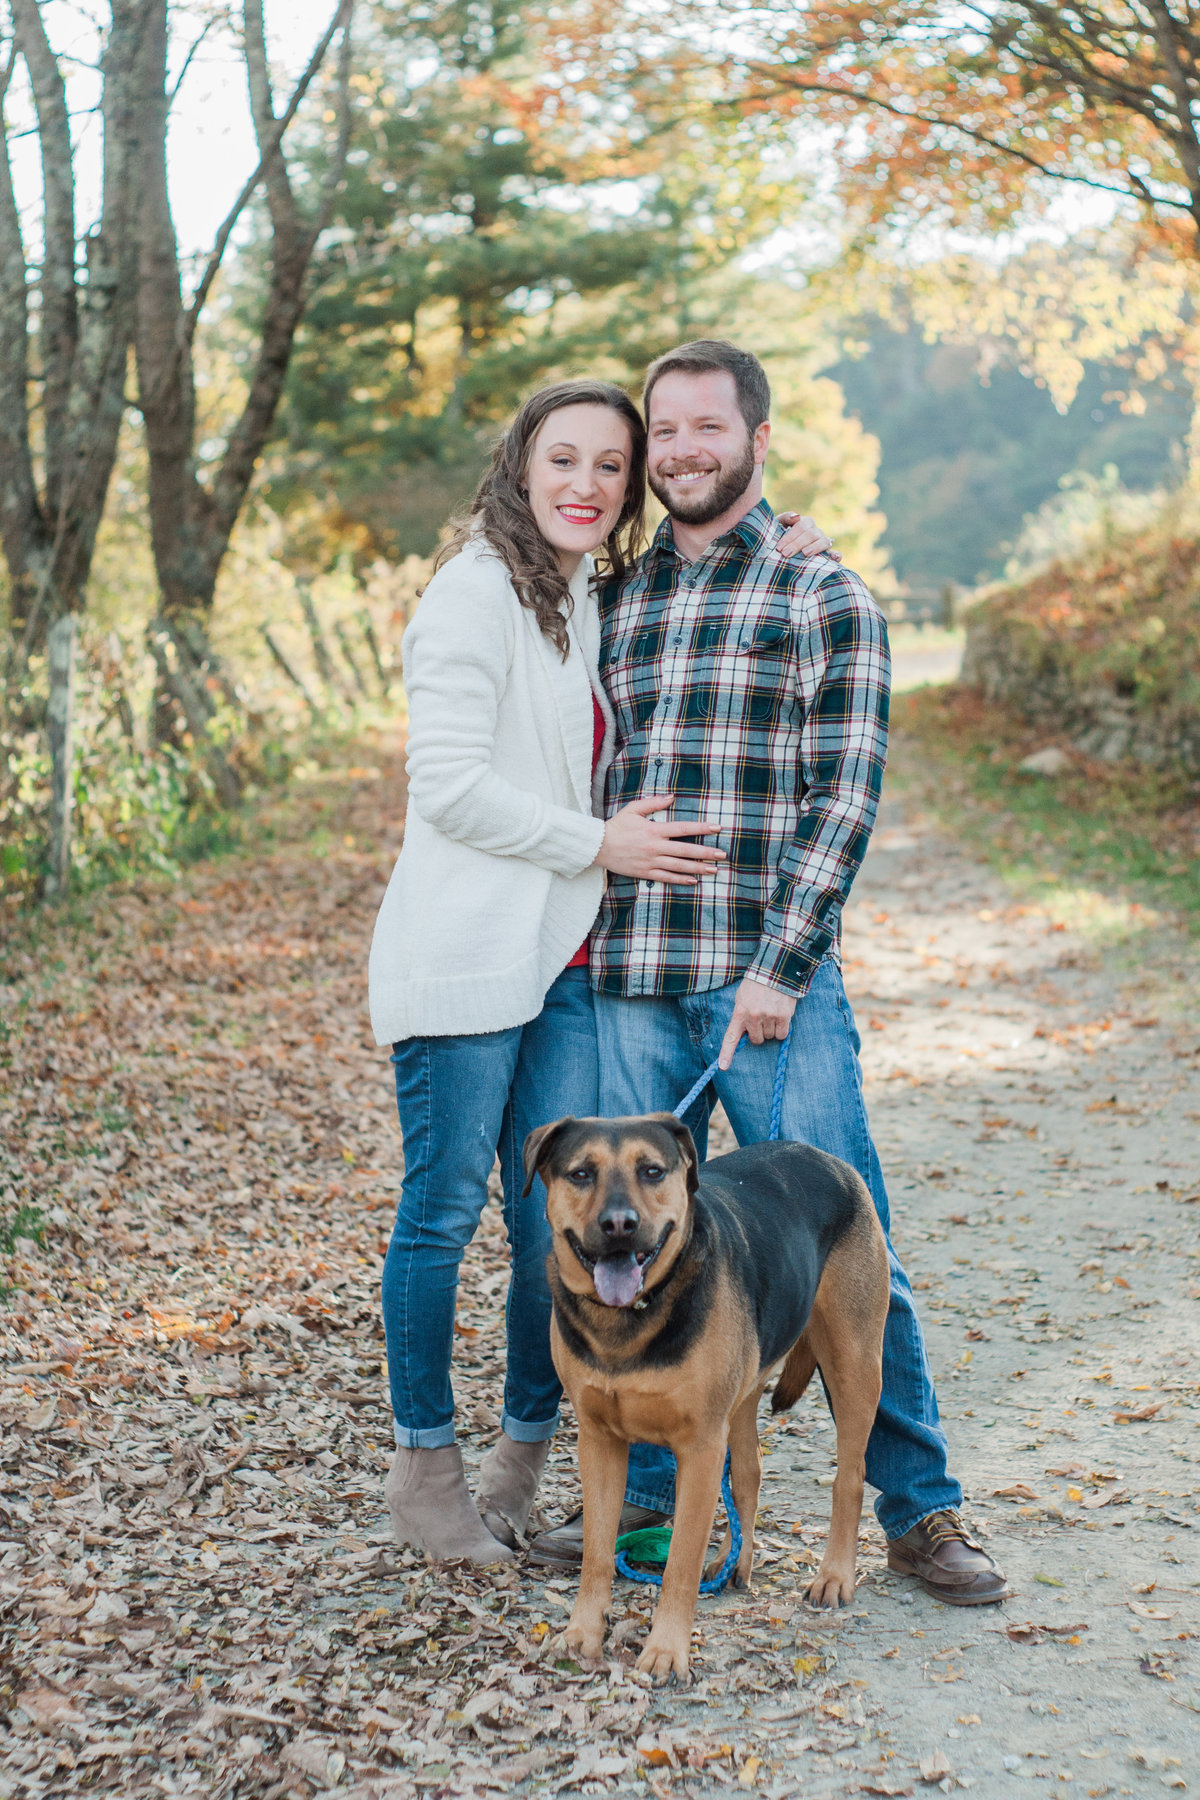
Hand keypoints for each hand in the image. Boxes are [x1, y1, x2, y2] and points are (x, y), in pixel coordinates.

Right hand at [595, 795, 725, 883]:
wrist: (597, 846)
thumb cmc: (616, 826)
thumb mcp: (633, 809)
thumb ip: (653, 803)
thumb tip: (672, 797)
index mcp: (654, 830)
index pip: (683, 828)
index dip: (701, 828)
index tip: (717, 827)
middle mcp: (655, 847)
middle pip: (685, 850)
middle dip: (706, 852)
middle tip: (722, 854)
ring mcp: (651, 861)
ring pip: (679, 866)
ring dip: (698, 868)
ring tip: (714, 870)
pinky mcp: (645, 872)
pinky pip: (666, 877)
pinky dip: (681, 880)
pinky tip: (694, 880)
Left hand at [718, 976, 796, 1069]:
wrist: (774, 970)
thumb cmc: (756, 985)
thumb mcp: (741, 998)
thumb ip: (741, 1015)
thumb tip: (745, 1034)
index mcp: (739, 1012)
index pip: (731, 1037)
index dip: (726, 1053)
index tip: (723, 1067)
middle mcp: (753, 1017)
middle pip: (756, 1040)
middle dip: (759, 1033)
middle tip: (761, 1019)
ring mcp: (769, 1017)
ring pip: (770, 1037)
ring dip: (771, 1029)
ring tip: (771, 1012)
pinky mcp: (784, 1016)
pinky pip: (782, 1034)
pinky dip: (782, 1029)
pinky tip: (780, 1016)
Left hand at [776, 512, 841, 561]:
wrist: (782, 552)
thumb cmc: (779, 537)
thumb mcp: (779, 525)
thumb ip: (785, 518)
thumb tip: (796, 516)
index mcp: (806, 523)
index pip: (801, 526)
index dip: (790, 536)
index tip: (780, 547)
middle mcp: (816, 532)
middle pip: (811, 534)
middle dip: (798, 544)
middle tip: (786, 554)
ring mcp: (823, 542)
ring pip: (824, 541)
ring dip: (815, 547)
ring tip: (805, 554)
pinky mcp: (828, 555)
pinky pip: (836, 554)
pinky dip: (837, 555)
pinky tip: (834, 557)